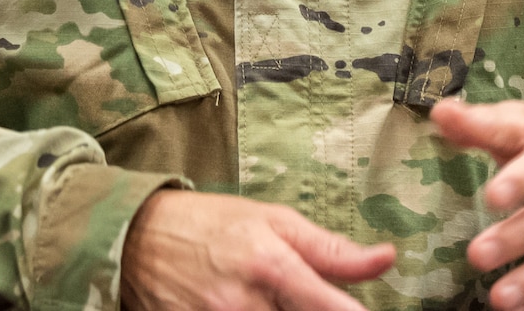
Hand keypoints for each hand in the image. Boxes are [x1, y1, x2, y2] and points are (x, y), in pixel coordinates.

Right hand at [119, 189, 395, 310]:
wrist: (137, 240)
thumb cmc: (212, 224)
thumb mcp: (274, 220)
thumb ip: (331, 248)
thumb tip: (386, 258)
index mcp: (270, 264)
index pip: (329, 306)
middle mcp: (243, 303)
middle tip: (310, 297)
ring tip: (275, 298)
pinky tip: (259, 305)